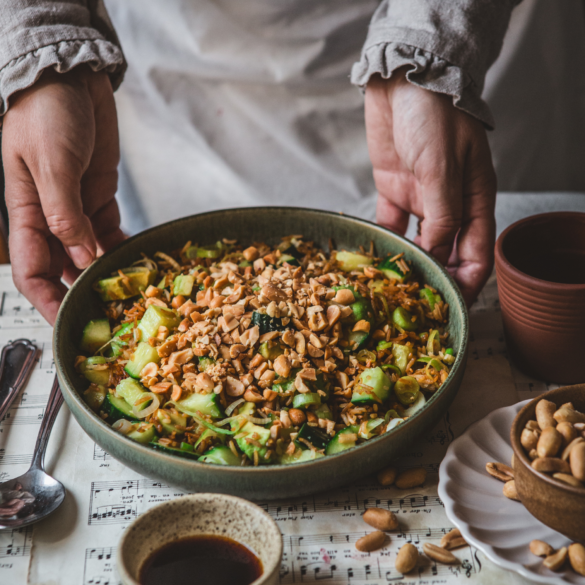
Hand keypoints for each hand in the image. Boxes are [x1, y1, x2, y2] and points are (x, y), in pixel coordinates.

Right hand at [2, 66, 124, 323]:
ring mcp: (78, 209)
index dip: (46, 300)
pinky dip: (122, 249)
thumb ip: (64, 211)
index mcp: (26, 212)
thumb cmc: (47, 112)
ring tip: (130, 296)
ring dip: (106, 274)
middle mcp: (51, 217)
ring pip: (89, 255)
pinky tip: (138, 265)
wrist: (71, 78)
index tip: (66, 324)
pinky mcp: (100, 198)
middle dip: (81, 294)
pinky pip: (110, 234)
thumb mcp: (51, 162)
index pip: (32, 270)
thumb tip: (80, 254)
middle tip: (111, 316)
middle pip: (63, 269)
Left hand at [365, 69, 496, 304]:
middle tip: (419, 303)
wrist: (401, 81)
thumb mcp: (442, 167)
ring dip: (410, 264)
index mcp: (475, 199)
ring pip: (419, 242)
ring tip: (396, 288)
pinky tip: (377, 259)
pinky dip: (386, 242)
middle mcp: (450, 204)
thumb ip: (442, 213)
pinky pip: (391, 225)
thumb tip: (438, 253)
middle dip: (437, 278)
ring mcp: (421, 199)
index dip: (467, 280)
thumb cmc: (433, 116)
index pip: (477, 251)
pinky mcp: (394, 191)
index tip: (452, 303)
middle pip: (448, 253)